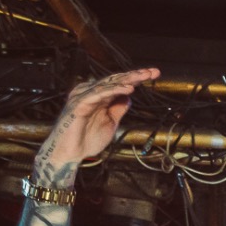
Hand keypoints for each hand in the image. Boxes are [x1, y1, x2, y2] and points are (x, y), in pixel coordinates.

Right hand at [34, 68, 158, 182]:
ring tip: (143, 77)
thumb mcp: (110, 123)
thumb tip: (128, 97)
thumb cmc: (87, 138)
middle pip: (115, 80)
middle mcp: (91, 93)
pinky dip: (113, 90)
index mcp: (98, 96)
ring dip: (127, 80)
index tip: (154, 74)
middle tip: (153, 71)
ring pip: (108, 84)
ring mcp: (84, 97)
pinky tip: (128, 89)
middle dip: (135, 75)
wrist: (71, 153)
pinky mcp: (79, 104)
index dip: (136, 78)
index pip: (119, 84)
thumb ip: (118, 109)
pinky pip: (98, 94)